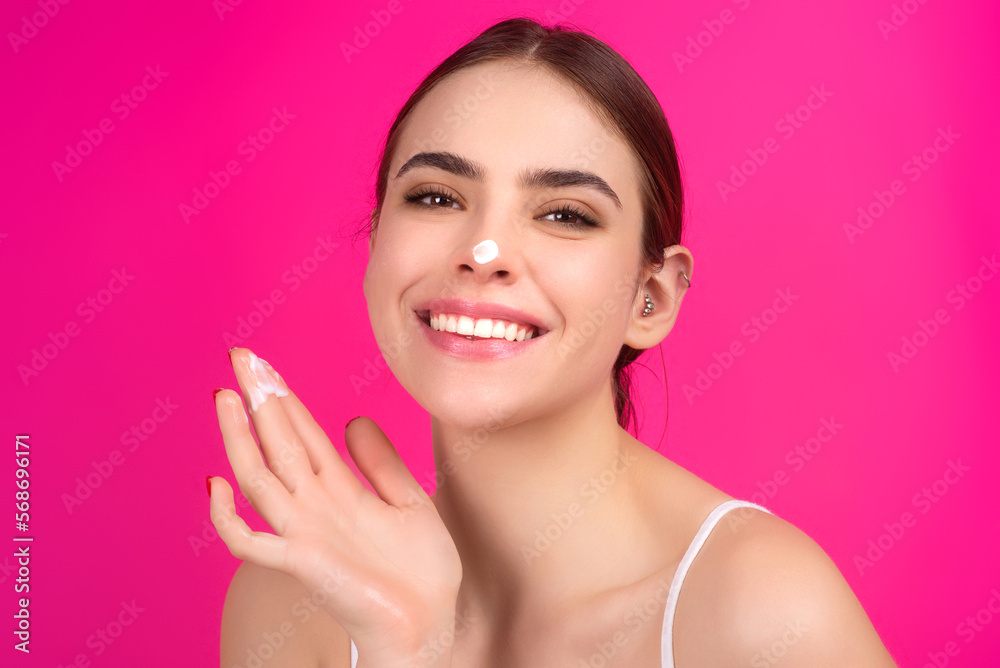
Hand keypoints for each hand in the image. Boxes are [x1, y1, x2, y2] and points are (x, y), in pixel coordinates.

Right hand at [208, 348, 461, 664]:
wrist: (432, 624)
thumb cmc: (421, 571)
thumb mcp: (410, 501)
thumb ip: (380, 463)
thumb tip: (353, 420)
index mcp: (339, 489)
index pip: (301, 433)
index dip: (283, 398)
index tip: (262, 364)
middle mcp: (315, 507)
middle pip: (277, 444)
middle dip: (259, 400)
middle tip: (240, 357)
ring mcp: (305, 534)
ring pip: (260, 480)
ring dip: (240, 440)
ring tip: (227, 396)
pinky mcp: (303, 563)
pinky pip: (252, 544)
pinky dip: (229, 519)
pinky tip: (217, 484)